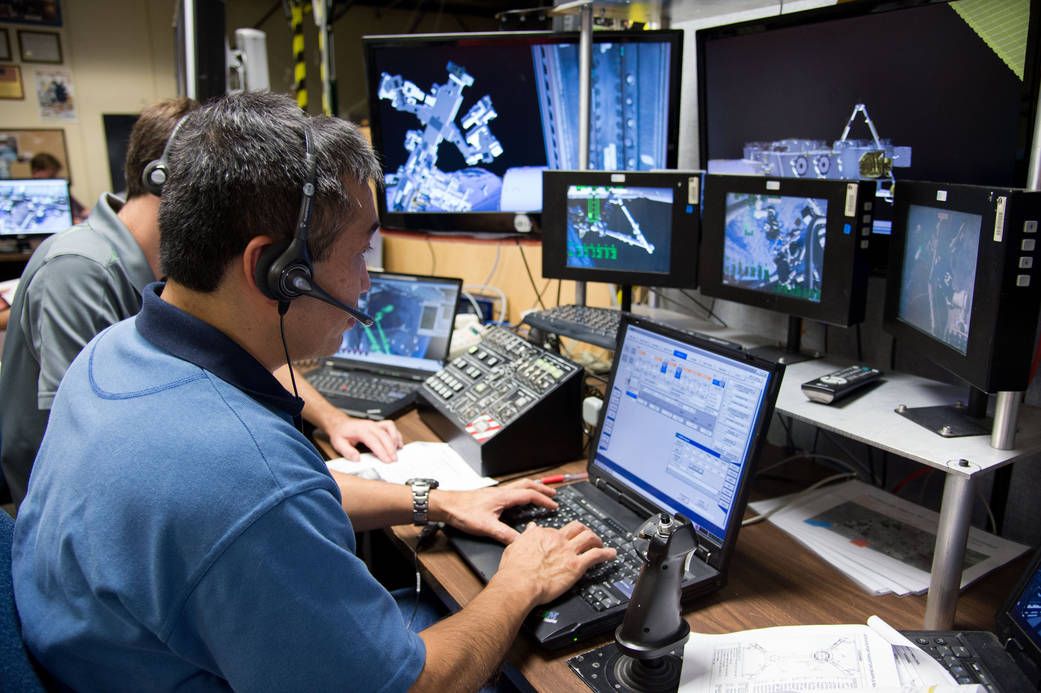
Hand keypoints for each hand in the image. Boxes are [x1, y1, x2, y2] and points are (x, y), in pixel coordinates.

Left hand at [325, 415, 402, 462]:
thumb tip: (357, 458)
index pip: (374, 441)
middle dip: (391, 448)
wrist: (340, 424)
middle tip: (394, 459)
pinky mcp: (378, 425)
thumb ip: (347, 452)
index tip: (387, 460)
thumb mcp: (338, 444)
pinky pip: (391, 427)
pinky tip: (398, 443)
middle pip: (384, 435)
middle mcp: (369, 425)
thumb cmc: (340, 433)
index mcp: (360, 430)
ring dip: (395, 440)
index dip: (382, 451)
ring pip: (390, 428)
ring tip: (396, 451)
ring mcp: (375, 424)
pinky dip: (396, 434)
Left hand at [433, 479, 558, 543]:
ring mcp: (495, 493)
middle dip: (542, 489)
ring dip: (532, 488)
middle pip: (527, 485)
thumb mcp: (485, 527)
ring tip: (540, 493)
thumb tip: (520, 542)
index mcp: (504, 496)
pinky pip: (511, 490)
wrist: (445, 505)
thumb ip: (504, 534)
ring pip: (519, 486)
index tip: (554, 505)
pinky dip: (522, 492)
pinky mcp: (490, 496)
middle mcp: (501, 491)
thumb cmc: (462, 511)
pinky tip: (518, 500)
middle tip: (553, 494)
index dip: (544, 500)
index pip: (530, 495)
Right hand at [496, 520, 615, 604]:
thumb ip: (526, 536)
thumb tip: (530, 529)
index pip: (557, 530)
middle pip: (577, 528)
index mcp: (543, 534)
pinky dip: (607, 553)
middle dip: (585, 530)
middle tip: (588, 536)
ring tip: (601, 544)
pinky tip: (611, 554)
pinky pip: (597, 555)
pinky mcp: (577, 565)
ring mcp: (569, 552)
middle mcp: (558, 540)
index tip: (564, 539)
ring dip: (598, 540)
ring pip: (589, 538)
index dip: (562, 535)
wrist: (519, 584)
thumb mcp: (515, 546)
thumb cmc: (514, 570)